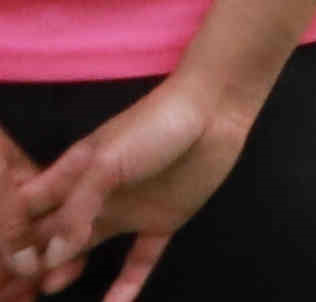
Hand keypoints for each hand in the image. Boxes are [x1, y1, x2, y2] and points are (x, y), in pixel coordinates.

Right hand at [8, 65, 258, 298]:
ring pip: (85, 250)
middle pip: (50, 234)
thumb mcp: (106, 163)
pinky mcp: (161, 221)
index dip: (13, 235)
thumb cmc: (155, 124)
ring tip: (50, 291)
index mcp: (72, 174)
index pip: (28, 209)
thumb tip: (52, 255)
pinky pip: (139, 260)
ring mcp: (127, 210)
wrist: (216, 110)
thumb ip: (76, 208)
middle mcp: (94, 197)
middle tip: (18, 290)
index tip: (12, 261)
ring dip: (66, 271)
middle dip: (31, 259)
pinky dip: (126, 285)